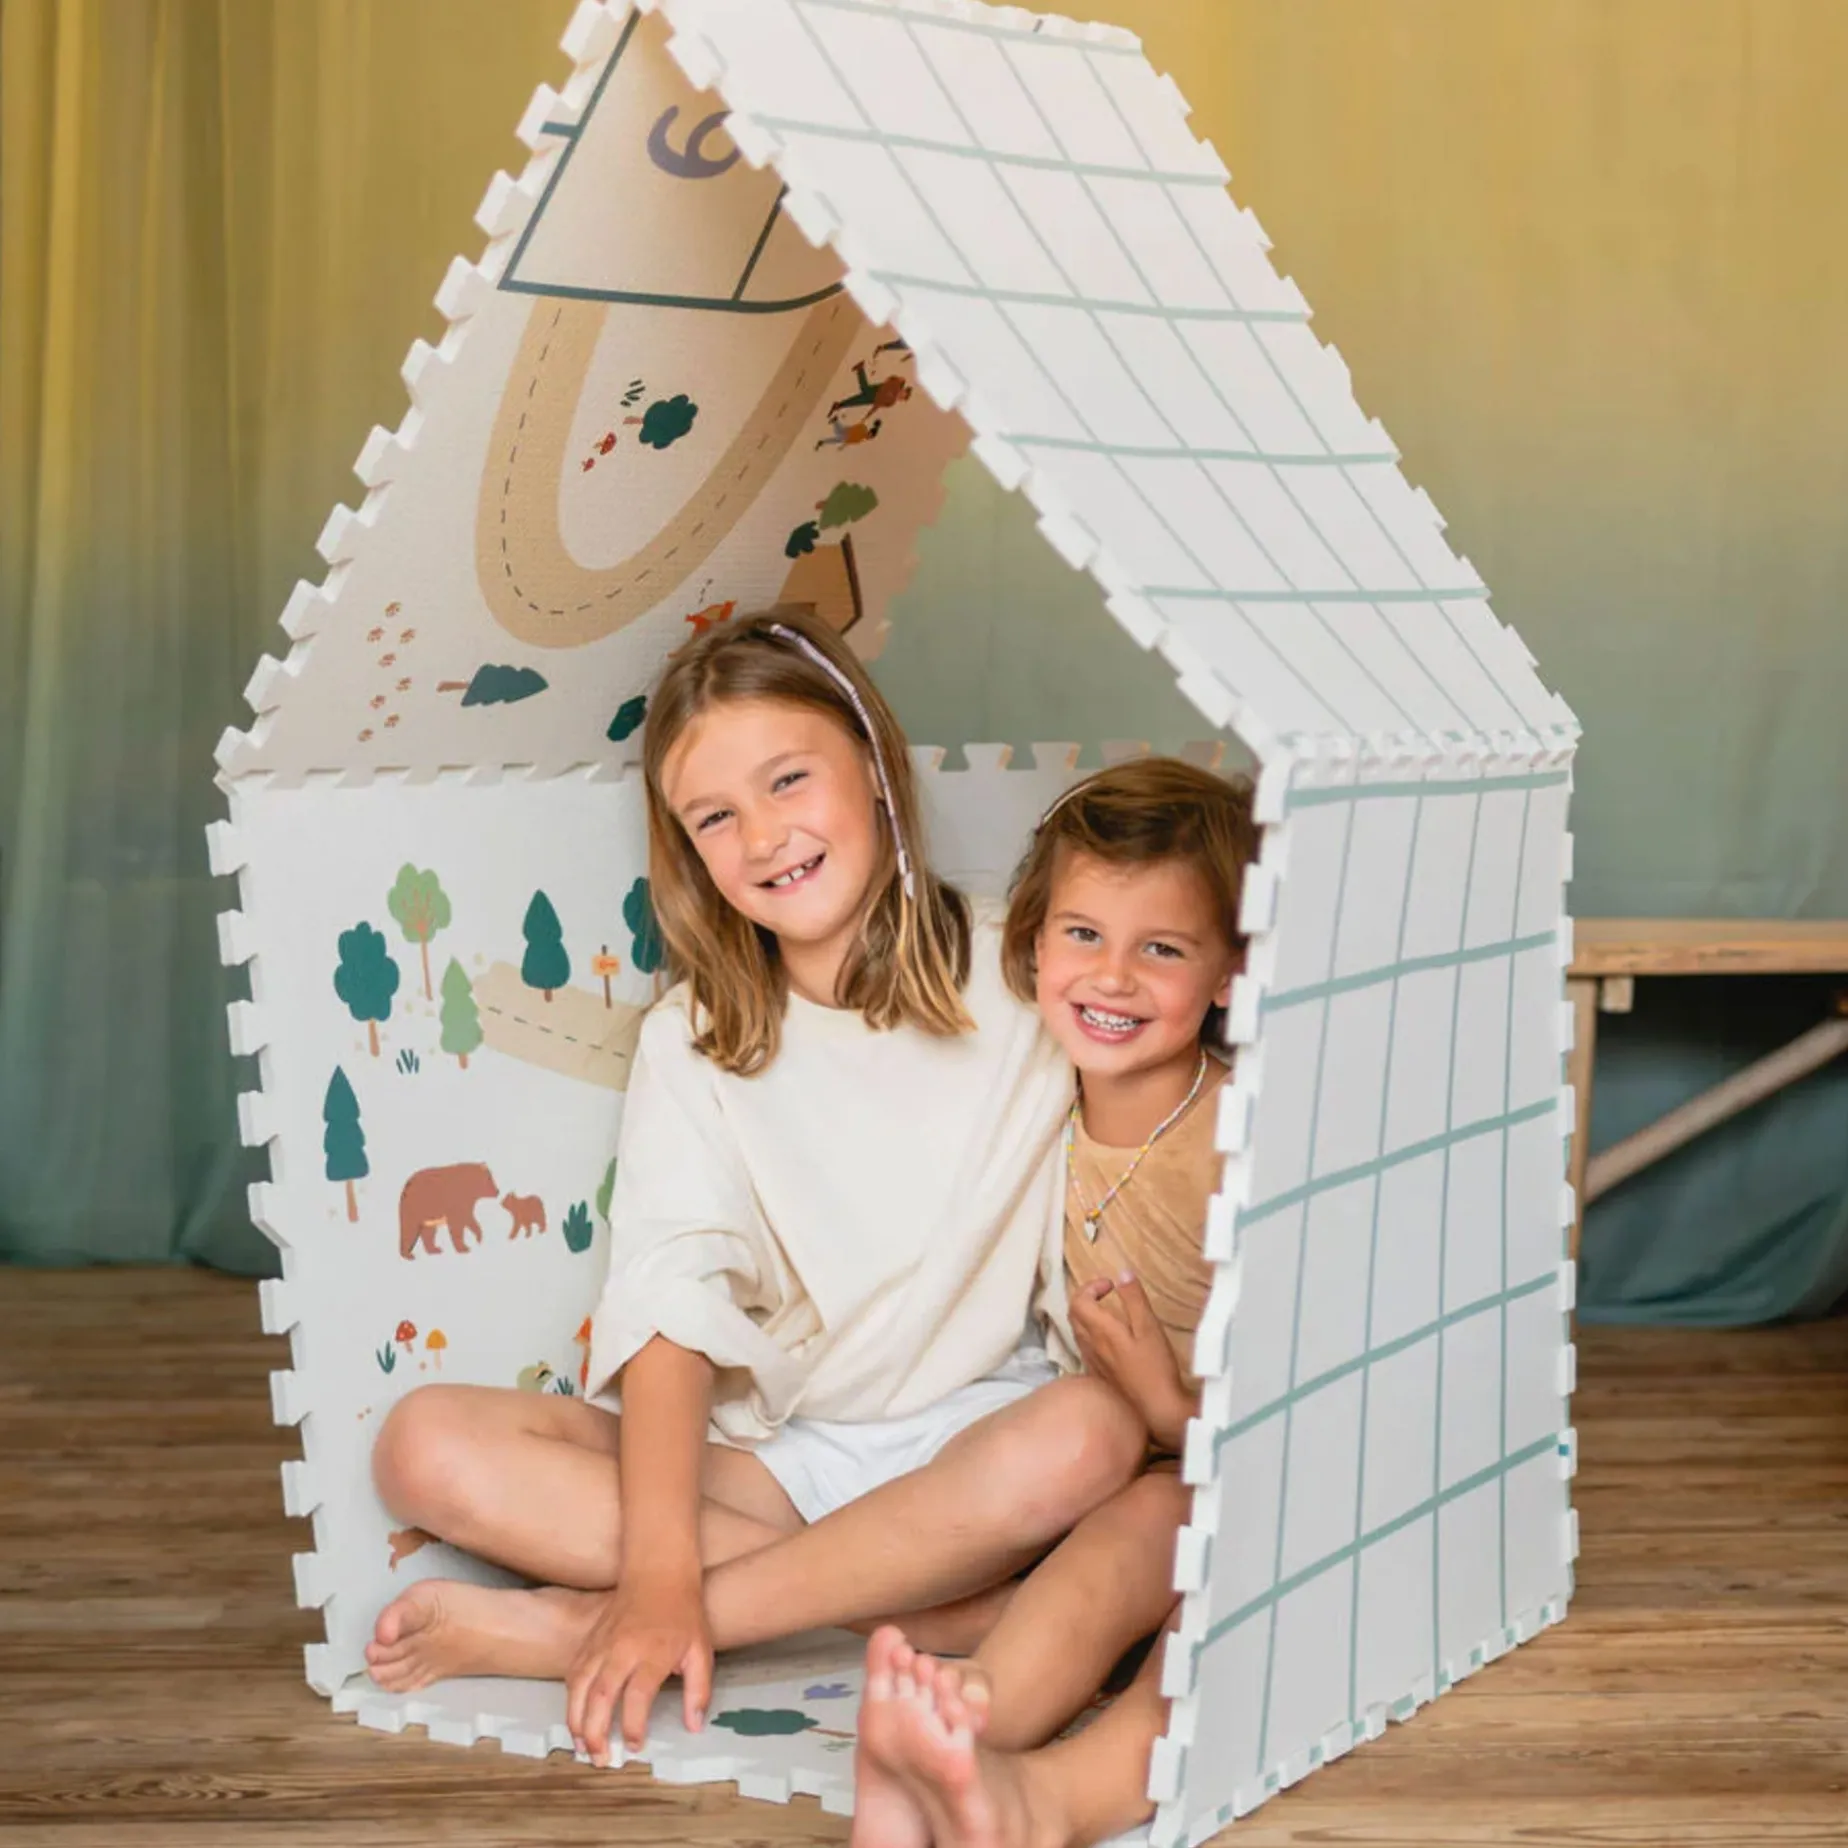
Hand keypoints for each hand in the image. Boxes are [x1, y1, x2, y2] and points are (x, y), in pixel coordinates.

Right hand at [566, 1569, 712, 1765]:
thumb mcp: (701, 1651)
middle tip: (600, 1758)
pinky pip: (573, 1671)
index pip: (637, 1697)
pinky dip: (570, 1697)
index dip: (634, 1727)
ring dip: (575, 1719)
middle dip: (595, 1733)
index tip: (636, 1746)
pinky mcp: (590, 1639)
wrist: (658, 1571)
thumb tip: (694, 1726)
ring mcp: (602, 1643)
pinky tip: (575, 1714)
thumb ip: (698, 1691)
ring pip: (579, 1686)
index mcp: (653, 1653)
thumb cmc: (683, 1613)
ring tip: (580, 1745)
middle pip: (600, 1696)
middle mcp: (622, 1649)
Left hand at [1069, 1272, 1196, 1453]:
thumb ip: (1134, 1299)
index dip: (1090, 1286)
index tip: (1110, 1285)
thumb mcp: (1149, 1328)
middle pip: (1074, 1315)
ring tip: (1109, 1313)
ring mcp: (1092, 1362)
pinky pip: (1085, 1348)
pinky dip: (1092, 1335)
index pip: (1078, 1301)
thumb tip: (1122, 1273)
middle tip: (1107, 1294)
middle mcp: (1090, 1346)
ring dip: (1088, 1316)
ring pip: (1078, 1332)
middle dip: (1086, 1298)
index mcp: (1100, 1331)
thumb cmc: (1155, 1368)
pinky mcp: (1098, 1376)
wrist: (1156, 1411)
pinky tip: (1111, 1341)